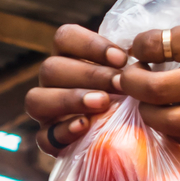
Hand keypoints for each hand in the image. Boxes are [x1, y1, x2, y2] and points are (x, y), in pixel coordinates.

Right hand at [24, 24, 128, 155]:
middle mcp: (52, 83)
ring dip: (71, 98)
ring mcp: (46, 113)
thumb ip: (135, 66)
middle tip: (120, 84)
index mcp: (69, 58)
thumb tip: (143, 54)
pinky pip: (43, 137)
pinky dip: (63, 130)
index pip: (64, 38)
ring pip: (36, 99)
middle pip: (50, 68)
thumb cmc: (136, 101)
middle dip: (89, 74)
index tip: (122, 58)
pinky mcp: (48, 141)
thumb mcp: (137, 79)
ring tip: (103, 103)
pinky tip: (86, 126)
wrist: (133, 142)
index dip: (90, 44)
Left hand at [114, 0, 179, 148]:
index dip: (140, 46)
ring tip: (145, 99)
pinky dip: (172, 129)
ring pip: (170, 121)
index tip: (137, 46)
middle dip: (130, 83)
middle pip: (157, 87)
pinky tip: (169, 115)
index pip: (165, 42)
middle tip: (127, 75)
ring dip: (147, 111)